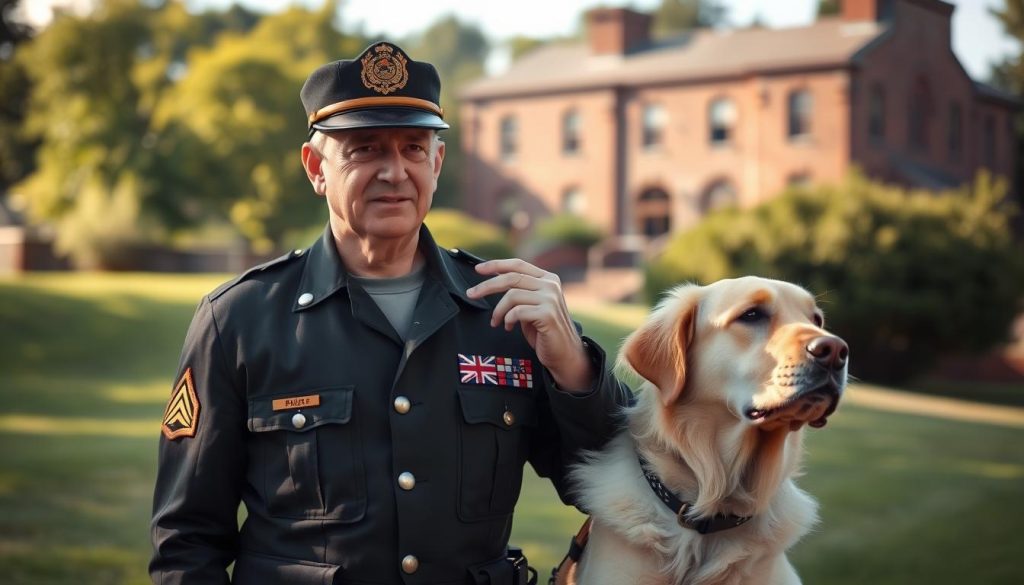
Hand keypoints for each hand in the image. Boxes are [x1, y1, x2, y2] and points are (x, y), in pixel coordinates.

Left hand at [466, 258, 593, 391]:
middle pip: (511, 277)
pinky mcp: (547, 314)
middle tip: (471, 293)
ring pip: (512, 295)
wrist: (564, 354)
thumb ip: (520, 291)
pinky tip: (508, 327)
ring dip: (498, 310)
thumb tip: (495, 280)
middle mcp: (551, 285)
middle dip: (487, 285)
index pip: (518, 265)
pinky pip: (517, 312)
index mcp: (548, 279)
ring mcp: (550, 298)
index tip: (478, 269)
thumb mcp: (531, 306)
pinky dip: (507, 319)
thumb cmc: (544, 331)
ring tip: (495, 321)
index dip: (496, 265)